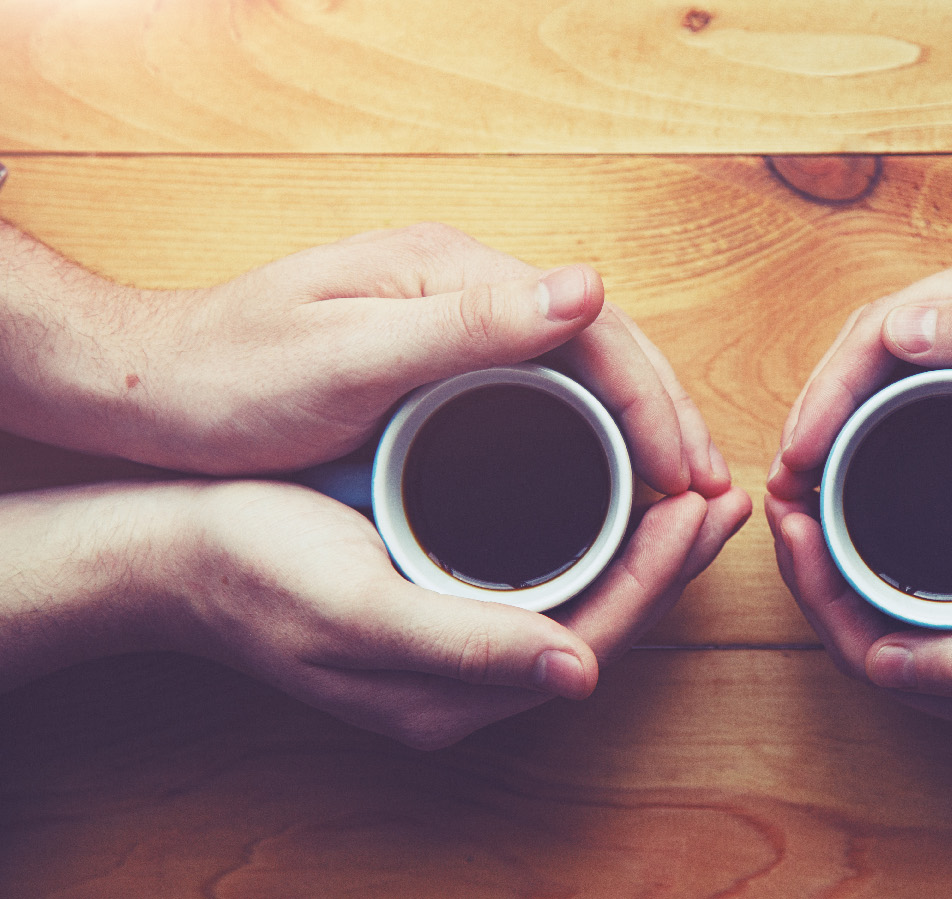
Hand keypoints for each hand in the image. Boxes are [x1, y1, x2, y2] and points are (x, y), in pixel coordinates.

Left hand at [0, 222, 729, 496]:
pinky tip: (607, 478)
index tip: (689, 474)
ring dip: (638, 428)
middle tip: (706, 492)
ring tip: (678, 493)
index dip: (653, 400)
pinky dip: (590, 436)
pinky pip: (543, 394)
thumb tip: (587, 288)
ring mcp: (455, 323)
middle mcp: (467, 288)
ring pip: (580, 371)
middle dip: (665, 416)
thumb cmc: (234, 375)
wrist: (154, 386)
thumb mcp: (348, 356)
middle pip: (601, 345)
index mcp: (456, 273)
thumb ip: (469, 324)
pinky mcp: (440, 361)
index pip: (593, 327)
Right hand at [0, 479, 750, 747]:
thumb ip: (465, 646)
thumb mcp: (356, 609)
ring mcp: (457, 642)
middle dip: (667, 561)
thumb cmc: (253, 569)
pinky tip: (609, 492)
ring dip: (639, 545)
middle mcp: (469, 679)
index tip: (701, 506)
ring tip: (687, 491)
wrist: (173, 553)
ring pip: (580, 595)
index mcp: (456, 691)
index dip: (658, 576)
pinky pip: (543, 574)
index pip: (595, 636)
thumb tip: (578, 674)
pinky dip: (590, 533)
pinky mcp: (441, 602)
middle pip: (602, 620)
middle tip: (720, 493)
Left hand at [766, 488, 951, 755]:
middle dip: (812, 563)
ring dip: (836, 548)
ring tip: (808, 487)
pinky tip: (858, 494)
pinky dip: (875, 539)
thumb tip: (877, 665)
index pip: (863, 652)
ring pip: (880, 600)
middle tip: (784, 491)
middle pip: (860, 625)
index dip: (814, 589)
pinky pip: (913, 578)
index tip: (790, 517)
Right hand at [769, 230, 951, 494]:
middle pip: (876, 345)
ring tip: (811, 480)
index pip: (886, 322)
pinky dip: (883, 432)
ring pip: (892, 373)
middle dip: (822, 407)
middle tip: (790, 476)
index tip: (801, 452)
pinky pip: (925, 397)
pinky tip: (868, 470)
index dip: (830, 388)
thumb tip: (898, 329)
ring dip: (843, 422)